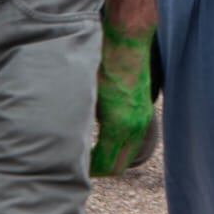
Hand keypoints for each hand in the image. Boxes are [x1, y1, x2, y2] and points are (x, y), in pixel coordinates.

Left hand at [89, 21, 154, 176]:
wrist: (127, 41)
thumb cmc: (102, 65)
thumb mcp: (86, 96)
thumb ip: (80, 124)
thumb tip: (67, 144)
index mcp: (118, 125)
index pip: (105, 166)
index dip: (89, 172)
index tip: (74, 169)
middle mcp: (135, 127)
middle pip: (119, 167)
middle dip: (100, 170)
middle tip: (81, 165)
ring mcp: (143, 120)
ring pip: (128, 154)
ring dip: (112, 158)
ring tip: (91, 153)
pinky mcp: (145, 111)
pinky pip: (134, 140)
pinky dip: (120, 145)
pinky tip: (104, 137)